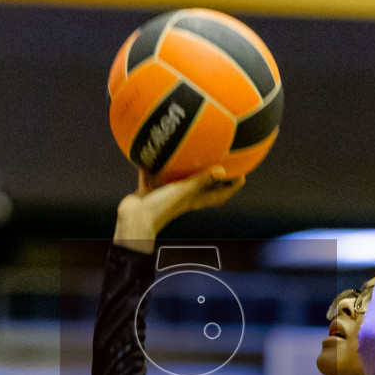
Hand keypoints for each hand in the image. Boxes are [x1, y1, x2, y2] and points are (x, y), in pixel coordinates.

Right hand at [113, 166, 245, 252]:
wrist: (132, 220)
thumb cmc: (160, 209)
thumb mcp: (183, 192)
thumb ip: (200, 180)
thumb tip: (222, 170)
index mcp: (193, 201)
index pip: (218, 196)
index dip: (230, 187)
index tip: (241, 176)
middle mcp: (181, 198)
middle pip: (201, 186)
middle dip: (211, 175)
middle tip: (220, 160)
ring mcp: (164, 195)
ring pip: (176, 180)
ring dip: (181, 170)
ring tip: (187, 154)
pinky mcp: (148, 192)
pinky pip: (152, 177)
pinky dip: (152, 168)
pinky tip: (151, 153)